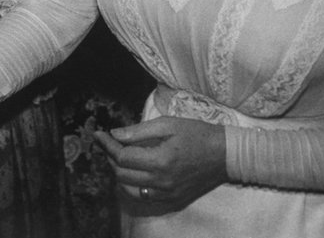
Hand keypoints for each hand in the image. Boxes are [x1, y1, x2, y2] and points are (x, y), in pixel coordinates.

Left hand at [93, 116, 226, 211]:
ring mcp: (167, 193)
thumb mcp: (168, 125)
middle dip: (110, 157)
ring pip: (129, 189)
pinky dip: (132, 185)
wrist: (224, 155)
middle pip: (121, 174)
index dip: (107, 145)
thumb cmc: (197, 134)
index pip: (122, 157)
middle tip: (108, 143)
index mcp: (160, 161)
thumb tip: (115, 134)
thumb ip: (138, 131)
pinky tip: (133, 171)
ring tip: (119, 156)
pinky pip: (143, 196)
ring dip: (119, 172)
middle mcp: (161, 182)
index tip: (99, 134)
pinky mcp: (172, 199)